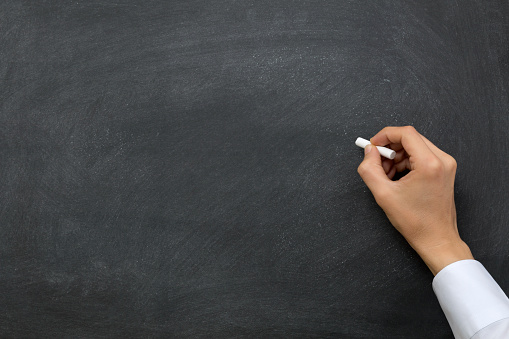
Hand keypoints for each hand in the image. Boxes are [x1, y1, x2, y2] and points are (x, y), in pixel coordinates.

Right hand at [357, 126, 472, 274]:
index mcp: (430, 164)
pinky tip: (396, 178)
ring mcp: (446, 165)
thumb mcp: (383, 194)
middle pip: (411, 138)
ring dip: (397, 156)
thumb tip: (369, 152)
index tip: (373, 145)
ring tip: (386, 174)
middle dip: (390, 148)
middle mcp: (442, 160)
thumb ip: (370, 169)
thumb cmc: (416, 222)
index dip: (385, 135)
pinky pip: (421, 156)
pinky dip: (406, 162)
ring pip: (415, 147)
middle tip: (377, 162)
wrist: (437, 239)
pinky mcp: (444, 171)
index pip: (406, 133)